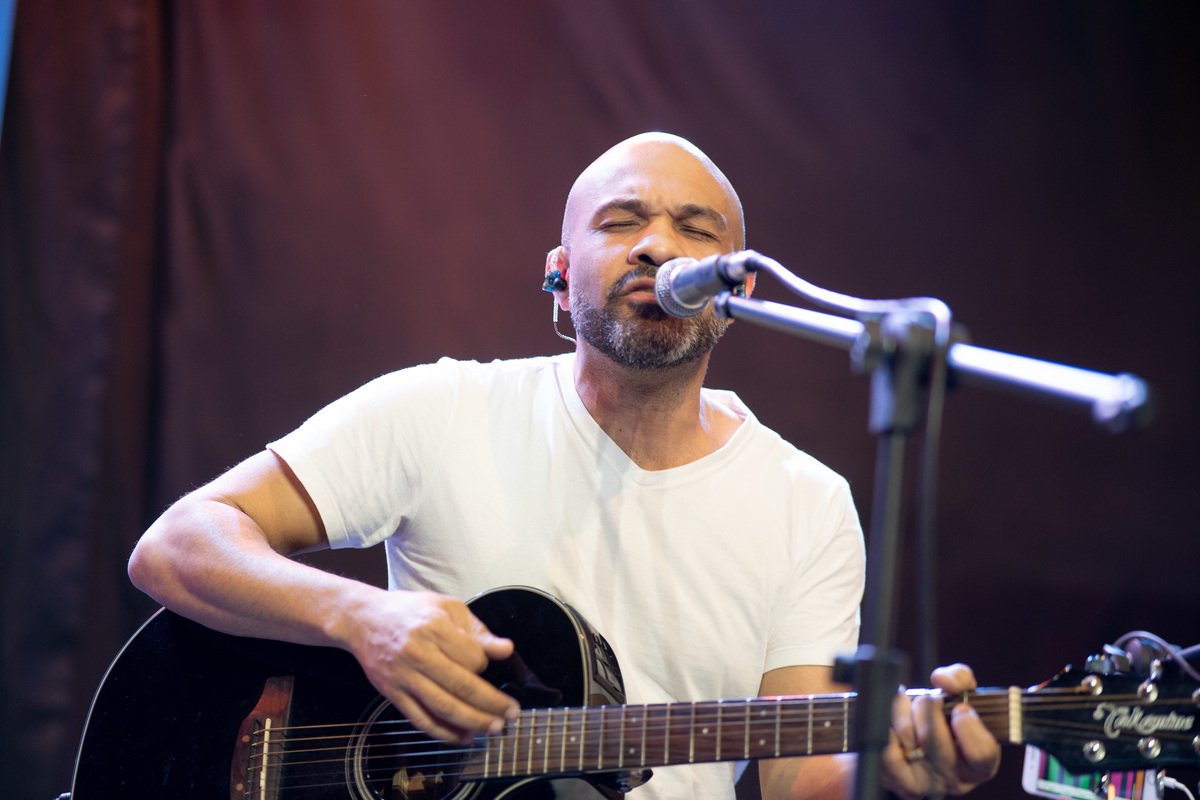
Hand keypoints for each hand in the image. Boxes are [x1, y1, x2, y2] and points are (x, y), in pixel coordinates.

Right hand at [346, 590, 519, 743]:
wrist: (363, 620)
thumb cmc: (410, 610)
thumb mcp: (447, 607)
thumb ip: (478, 630)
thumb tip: (506, 649)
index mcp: (435, 627)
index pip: (472, 657)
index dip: (486, 665)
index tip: (487, 666)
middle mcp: (418, 653)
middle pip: (461, 686)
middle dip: (491, 704)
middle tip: (511, 714)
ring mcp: (403, 676)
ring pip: (443, 707)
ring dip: (472, 722)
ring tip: (493, 728)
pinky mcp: (392, 693)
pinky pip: (420, 719)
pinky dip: (443, 733)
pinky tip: (462, 737)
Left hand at [882, 663, 1000, 798]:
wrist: (914, 744)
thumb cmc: (943, 718)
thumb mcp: (960, 696)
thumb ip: (960, 679)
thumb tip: (943, 680)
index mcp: (980, 763)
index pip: (981, 752)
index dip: (968, 726)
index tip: (960, 708)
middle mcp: (957, 778)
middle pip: (935, 739)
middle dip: (927, 707)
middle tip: (928, 700)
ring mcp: (929, 783)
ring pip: (908, 737)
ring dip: (904, 712)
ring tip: (909, 708)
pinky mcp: (903, 783)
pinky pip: (888, 753)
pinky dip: (888, 732)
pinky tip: (895, 728)